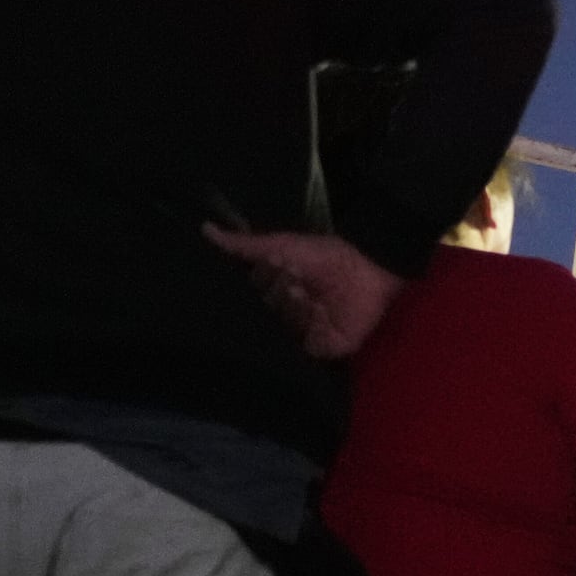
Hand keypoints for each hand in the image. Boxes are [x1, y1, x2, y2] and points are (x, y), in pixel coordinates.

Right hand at [205, 226, 401, 360]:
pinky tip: (319, 309)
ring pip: (281, 320)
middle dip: (279, 286)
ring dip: (293, 302)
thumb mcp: (285, 245)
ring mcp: (304, 329)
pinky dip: (308, 321)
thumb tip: (205, 229)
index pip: (254, 286)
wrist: (370, 274)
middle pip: (264, 303)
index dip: (263, 274)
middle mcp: (288, 309)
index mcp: (279, 287)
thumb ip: (245, 245)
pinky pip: (302, 340)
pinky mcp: (322, 346)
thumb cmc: (330, 258)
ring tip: (309, 290)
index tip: (277, 261)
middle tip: (298, 274)